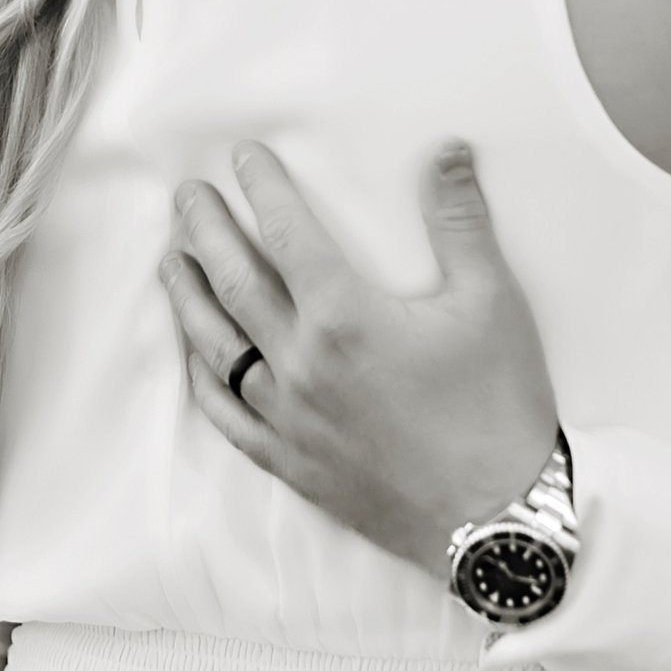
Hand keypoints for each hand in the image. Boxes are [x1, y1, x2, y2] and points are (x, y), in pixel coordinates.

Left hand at [162, 139, 559, 574]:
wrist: (499, 520)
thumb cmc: (498, 409)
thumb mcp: (492, 303)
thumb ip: (461, 221)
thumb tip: (448, 151)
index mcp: (345, 317)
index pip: (287, 233)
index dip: (262, 188)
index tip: (243, 157)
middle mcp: (301, 364)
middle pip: (233, 283)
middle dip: (205, 231)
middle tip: (187, 197)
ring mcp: (288, 418)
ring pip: (216, 347)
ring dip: (188, 298)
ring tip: (172, 261)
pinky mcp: (291, 462)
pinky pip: (226, 416)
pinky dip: (202, 379)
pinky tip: (193, 356)